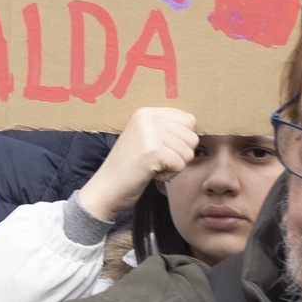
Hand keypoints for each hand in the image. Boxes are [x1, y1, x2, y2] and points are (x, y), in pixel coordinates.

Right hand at [77, 107, 198, 224]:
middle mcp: (148, 118)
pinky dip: (169, 175)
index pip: (189, 119)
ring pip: (188, 152)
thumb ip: (166, 128)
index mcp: (147, 112)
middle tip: (158, 161)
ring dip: (175, 166)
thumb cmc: (129, 168)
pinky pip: (180, 164)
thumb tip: (195, 126)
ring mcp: (149, 133)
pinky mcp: (152, 151)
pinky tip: (152, 174)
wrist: (106, 189)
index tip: (163, 150)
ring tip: (153, 167)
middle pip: (191, 136)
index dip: (183, 140)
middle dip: (180, 154)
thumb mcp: (145, 138)